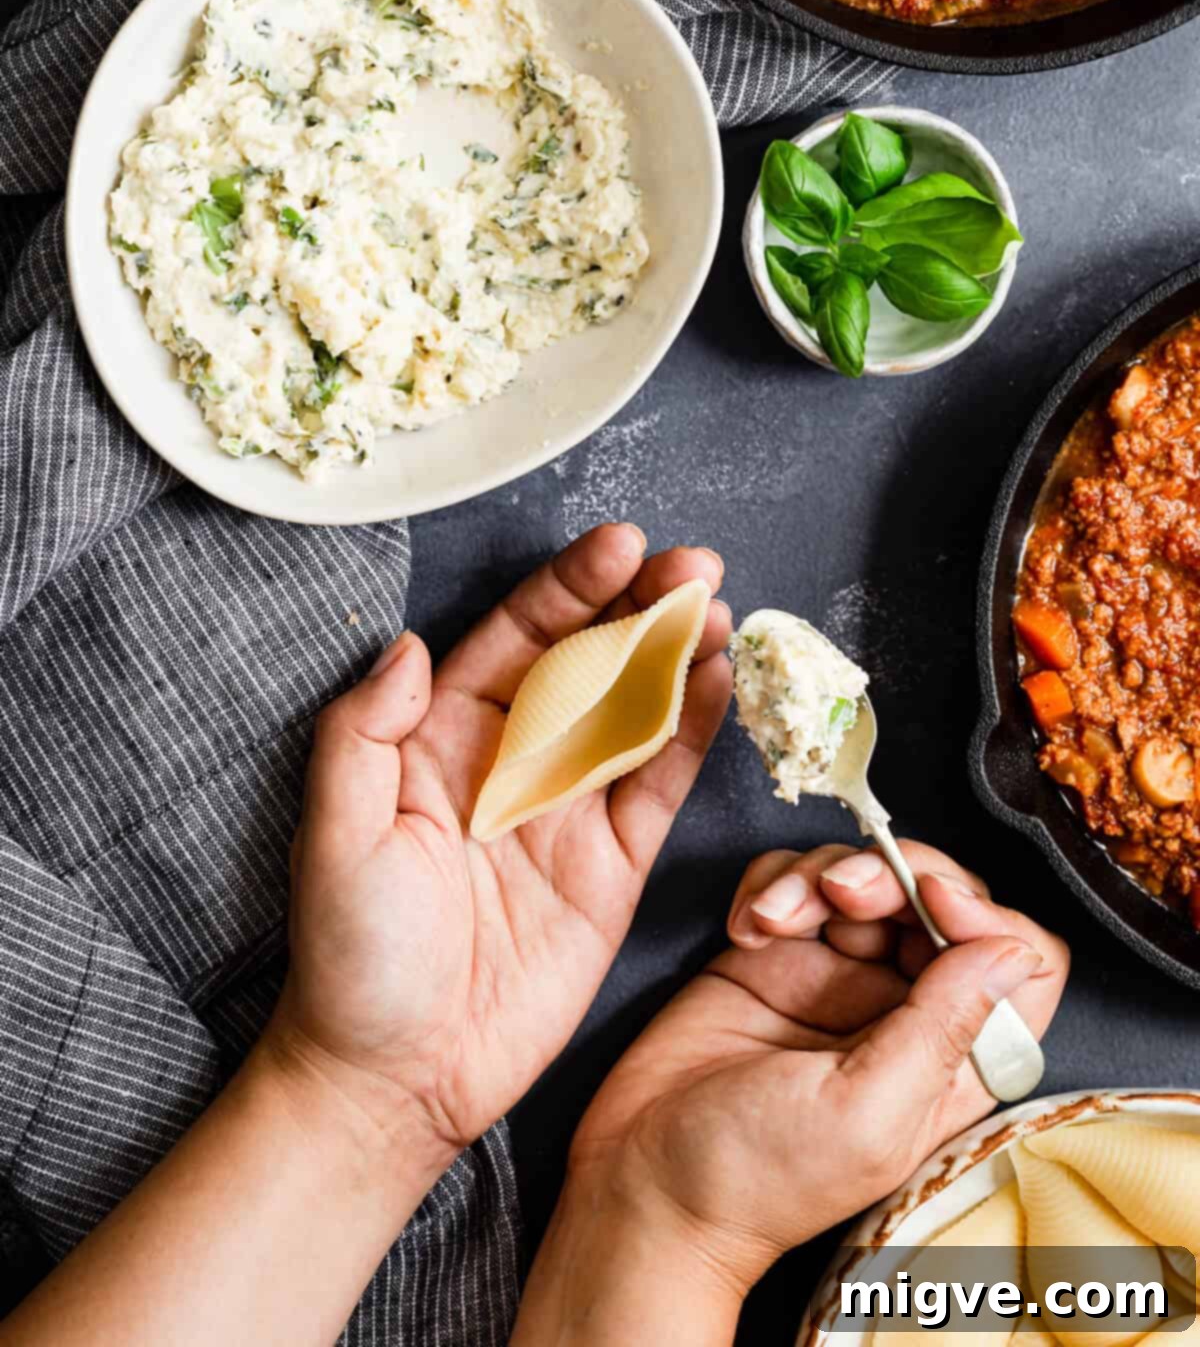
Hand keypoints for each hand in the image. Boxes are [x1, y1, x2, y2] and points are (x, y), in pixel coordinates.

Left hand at [266, 523, 731, 1182]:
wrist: (399, 1078)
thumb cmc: (353, 958)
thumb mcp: (336, 832)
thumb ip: (363, 731)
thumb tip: (406, 645)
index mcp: (443, 735)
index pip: (519, 635)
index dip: (571, 587)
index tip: (621, 545)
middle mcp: (514, 759)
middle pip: (590, 657)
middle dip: (642, 605)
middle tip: (695, 565)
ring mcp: (569, 810)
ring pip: (637, 710)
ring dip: (679, 656)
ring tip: (719, 609)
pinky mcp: (612, 866)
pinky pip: (660, 784)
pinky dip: (695, 733)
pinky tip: (720, 684)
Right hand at [561, 841, 1068, 1301]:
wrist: (643, 1181)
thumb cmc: (754, 1177)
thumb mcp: (862, 1113)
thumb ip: (942, 1029)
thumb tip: (1013, 950)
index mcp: (951, 1062)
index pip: (1017, 962)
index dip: (984, 917)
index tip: (930, 905)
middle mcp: (904, 1009)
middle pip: (939, 897)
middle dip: (892, 875)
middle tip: (839, 893)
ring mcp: (837, 975)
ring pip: (864, 875)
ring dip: (818, 875)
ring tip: (771, 919)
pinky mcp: (777, 951)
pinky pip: (795, 878)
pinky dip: (772, 882)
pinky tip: (747, 927)